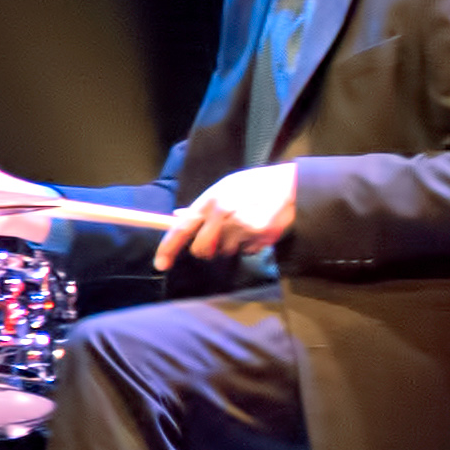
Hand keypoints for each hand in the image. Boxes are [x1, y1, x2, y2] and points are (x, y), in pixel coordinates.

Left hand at [155, 162, 296, 273]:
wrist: (289, 184)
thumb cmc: (252, 185)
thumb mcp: (224, 188)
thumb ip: (202, 206)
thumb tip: (177, 217)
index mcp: (210, 200)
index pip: (181, 229)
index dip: (168, 248)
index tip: (160, 264)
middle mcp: (222, 213)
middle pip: (202, 249)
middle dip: (207, 250)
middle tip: (218, 239)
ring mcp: (242, 226)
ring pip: (226, 251)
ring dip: (233, 245)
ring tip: (245, 224)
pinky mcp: (260, 235)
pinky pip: (247, 251)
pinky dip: (250, 245)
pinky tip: (258, 228)